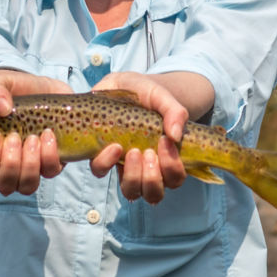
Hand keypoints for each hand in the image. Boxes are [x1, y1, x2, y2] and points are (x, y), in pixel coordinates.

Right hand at [0, 70, 72, 194]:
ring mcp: (31, 164)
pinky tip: (48, 135)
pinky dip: (49, 156)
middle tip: (14, 136)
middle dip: (9, 163)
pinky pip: (50, 171)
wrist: (44, 86)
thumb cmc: (13, 88)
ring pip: (26, 185)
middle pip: (4, 184)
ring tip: (32, 138)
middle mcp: (8, 163)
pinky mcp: (52, 159)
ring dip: (29, 164)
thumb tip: (3, 108)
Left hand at [89, 72, 200, 203]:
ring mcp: (124, 164)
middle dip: (153, 178)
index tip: (166, 142)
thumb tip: (175, 135)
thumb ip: (174, 111)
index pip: (175, 178)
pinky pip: (101, 171)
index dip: (173, 168)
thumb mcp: (162, 96)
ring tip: (132, 152)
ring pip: (131, 191)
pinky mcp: (102, 156)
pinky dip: (106, 163)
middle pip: (154, 193)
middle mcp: (147, 166)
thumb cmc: (146, 93)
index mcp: (166, 155)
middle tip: (148, 152)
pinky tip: (112, 146)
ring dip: (133, 177)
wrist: (119, 83)